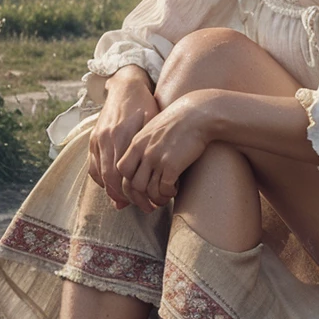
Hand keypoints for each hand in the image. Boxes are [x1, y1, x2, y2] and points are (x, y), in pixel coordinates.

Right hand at [88, 69, 158, 208]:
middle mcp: (106, 139)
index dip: (135, 194)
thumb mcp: (153, 123)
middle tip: (144, 208)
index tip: (150, 203)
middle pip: (110, 179)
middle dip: (126, 197)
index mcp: (121, 136)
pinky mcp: (93, 139)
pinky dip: (102, 180)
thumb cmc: (146, 105)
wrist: (126, 86)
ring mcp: (97, 139)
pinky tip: (113, 188)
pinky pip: (93, 166)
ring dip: (112, 192)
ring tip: (128, 202)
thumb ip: (151, 147)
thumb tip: (156, 174)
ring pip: (99, 175)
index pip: (122, 175)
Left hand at [116, 93, 212, 211]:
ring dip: (156, 199)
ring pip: (148, 190)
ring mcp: (157, 158)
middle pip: (132, 185)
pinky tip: (175, 190)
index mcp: (136, 143)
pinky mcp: (172, 165)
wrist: (197, 114)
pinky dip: (168, 194)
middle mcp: (143, 152)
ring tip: (164, 198)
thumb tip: (141, 162)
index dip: (128, 184)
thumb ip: (143, 145)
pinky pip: (164, 189)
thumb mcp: (153, 129)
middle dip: (140, 199)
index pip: (122, 170)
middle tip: (149, 204)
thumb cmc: (178, 122)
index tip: (138, 191)